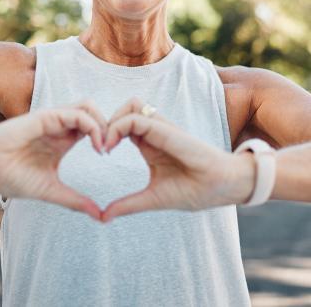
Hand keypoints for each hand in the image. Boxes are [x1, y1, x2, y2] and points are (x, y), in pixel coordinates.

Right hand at [0, 101, 106, 220]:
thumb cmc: (10, 176)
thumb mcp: (50, 190)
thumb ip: (75, 200)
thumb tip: (100, 216)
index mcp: (63, 140)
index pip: (93, 128)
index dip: (106, 137)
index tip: (109, 157)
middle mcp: (60, 126)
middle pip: (95, 113)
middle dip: (109, 126)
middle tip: (112, 148)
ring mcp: (54, 120)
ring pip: (88, 107)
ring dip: (102, 123)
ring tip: (104, 146)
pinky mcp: (47, 116)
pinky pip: (77, 114)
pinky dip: (92, 126)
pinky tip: (95, 145)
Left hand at [101, 98, 254, 221]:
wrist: (224, 187)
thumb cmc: (194, 190)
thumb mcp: (153, 198)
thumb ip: (129, 204)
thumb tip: (103, 217)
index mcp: (149, 144)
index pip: (123, 125)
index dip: (107, 133)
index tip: (100, 153)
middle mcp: (154, 132)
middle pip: (124, 109)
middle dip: (106, 122)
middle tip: (98, 146)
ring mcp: (160, 128)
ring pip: (130, 105)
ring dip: (112, 120)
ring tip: (105, 145)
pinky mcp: (166, 129)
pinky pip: (136, 117)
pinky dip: (119, 126)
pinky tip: (111, 146)